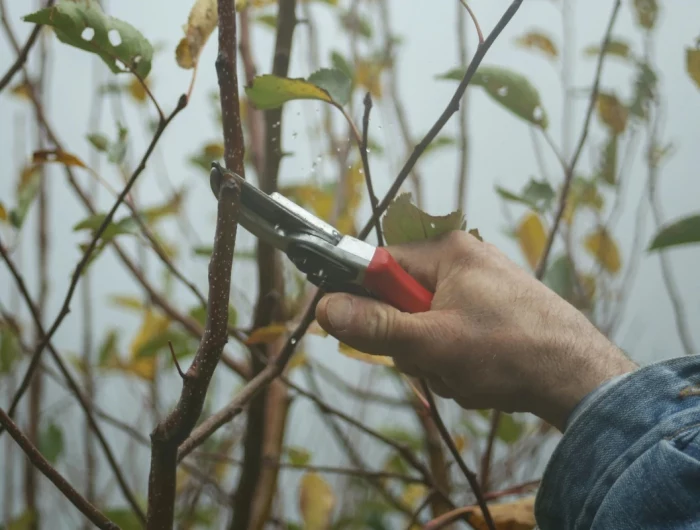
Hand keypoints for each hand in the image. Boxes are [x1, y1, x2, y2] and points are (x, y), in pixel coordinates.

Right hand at [315, 231, 636, 430]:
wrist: (582, 379)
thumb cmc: (511, 352)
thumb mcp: (433, 343)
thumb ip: (376, 327)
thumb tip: (325, 308)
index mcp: (447, 252)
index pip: (379, 265)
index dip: (363, 299)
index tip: (358, 329)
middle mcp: (463, 262)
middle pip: (402, 302)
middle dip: (411, 342)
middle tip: (434, 360)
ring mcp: (481, 289)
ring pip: (426, 327)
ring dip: (435, 359)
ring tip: (465, 372)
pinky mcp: (494, 314)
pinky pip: (452, 337)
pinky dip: (457, 363)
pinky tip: (481, 376)